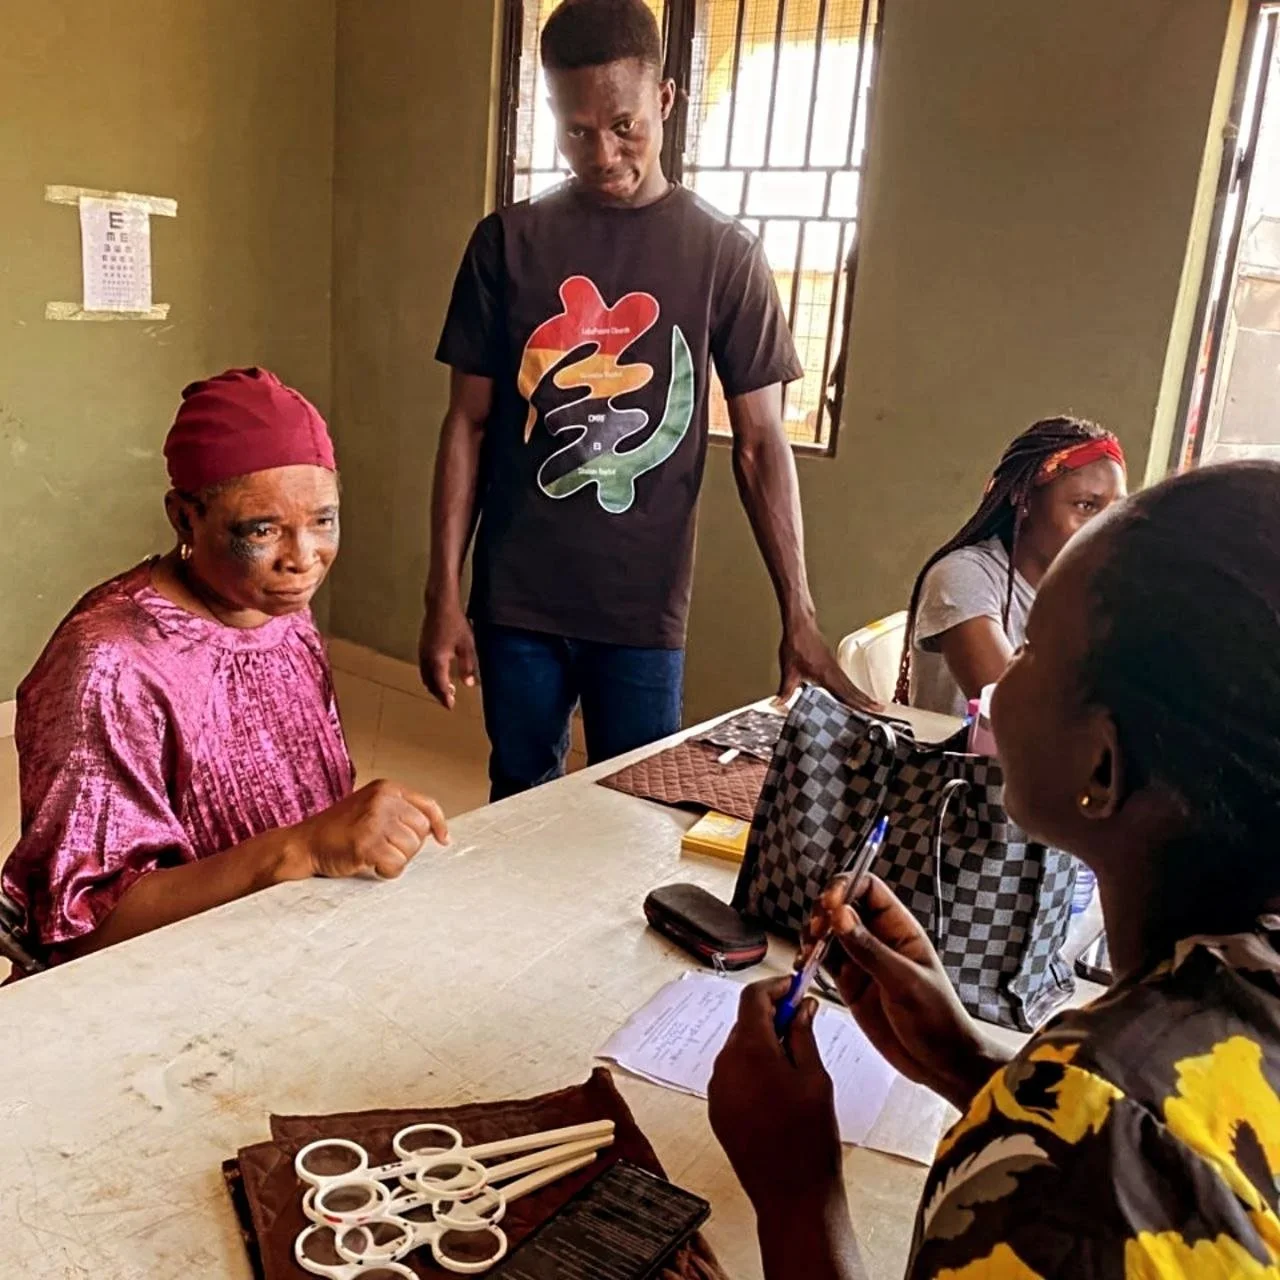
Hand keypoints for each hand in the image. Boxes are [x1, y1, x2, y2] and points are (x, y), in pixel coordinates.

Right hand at [292, 780, 449, 879]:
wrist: (304, 844)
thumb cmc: (338, 830)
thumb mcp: (371, 808)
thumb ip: (399, 812)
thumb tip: (434, 830)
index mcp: (387, 788)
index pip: (428, 805)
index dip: (439, 824)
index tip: (443, 839)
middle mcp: (383, 800)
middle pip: (421, 830)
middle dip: (409, 846)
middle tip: (386, 848)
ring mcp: (374, 820)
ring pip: (411, 848)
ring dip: (396, 859)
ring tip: (375, 855)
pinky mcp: (366, 842)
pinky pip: (396, 864)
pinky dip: (387, 871)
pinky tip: (371, 864)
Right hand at [419, 596, 477, 709]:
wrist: (440, 605)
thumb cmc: (456, 623)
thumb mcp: (467, 645)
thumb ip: (468, 666)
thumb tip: (469, 684)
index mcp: (438, 660)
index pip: (440, 685)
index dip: (445, 697)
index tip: (451, 706)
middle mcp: (426, 659)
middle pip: (430, 683)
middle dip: (438, 694)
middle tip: (448, 701)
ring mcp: (422, 652)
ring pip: (425, 676)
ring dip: (433, 685)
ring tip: (445, 690)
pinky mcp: (421, 647)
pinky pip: (423, 668)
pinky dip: (429, 676)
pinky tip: (438, 674)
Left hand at [708, 978, 843, 1213]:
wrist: (792, 1196)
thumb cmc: (810, 1139)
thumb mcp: (816, 1078)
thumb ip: (803, 1034)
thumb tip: (801, 1005)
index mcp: (750, 1052)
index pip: (752, 998)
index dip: (775, 987)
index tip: (795, 987)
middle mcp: (725, 1066)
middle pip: (745, 1023)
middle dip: (772, 1017)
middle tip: (803, 1022)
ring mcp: (717, 1089)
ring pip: (739, 1049)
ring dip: (763, 1044)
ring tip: (796, 1061)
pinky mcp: (717, 1109)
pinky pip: (733, 1074)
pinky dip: (752, 1069)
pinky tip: (778, 1088)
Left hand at [779, 617, 880, 713]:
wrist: (800, 626)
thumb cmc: (796, 643)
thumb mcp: (789, 670)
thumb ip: (786, 689)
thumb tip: (779, 702)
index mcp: (825, 674)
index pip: (845, 693)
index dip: (858, 703)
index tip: (869, 710)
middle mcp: (833, 671)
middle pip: (853, 690)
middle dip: (866, 701)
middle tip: (879, 710)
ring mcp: (834, 666)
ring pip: (851, 684)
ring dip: (862, 695)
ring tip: (873, 704)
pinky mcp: (832, 663)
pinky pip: (846, 678)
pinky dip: (853, 687)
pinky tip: (853, 692)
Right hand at [805, 874, 1005, 1110]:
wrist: (941, 1063)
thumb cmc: (937, 1019)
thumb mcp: (904, 982)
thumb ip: (869, 949)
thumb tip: (839, 915)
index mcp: (899, 929)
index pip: (868, 889)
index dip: (845, 887)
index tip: (829, 903)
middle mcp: (878, 939)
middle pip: (842, 906)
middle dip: (822, 912)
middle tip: (815, 931)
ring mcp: (862, 961)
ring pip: (828, 933)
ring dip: (812, 935)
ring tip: (807, 951)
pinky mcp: (849, 983)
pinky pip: (824, 962)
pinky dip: (809, 959)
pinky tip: (803, 965)